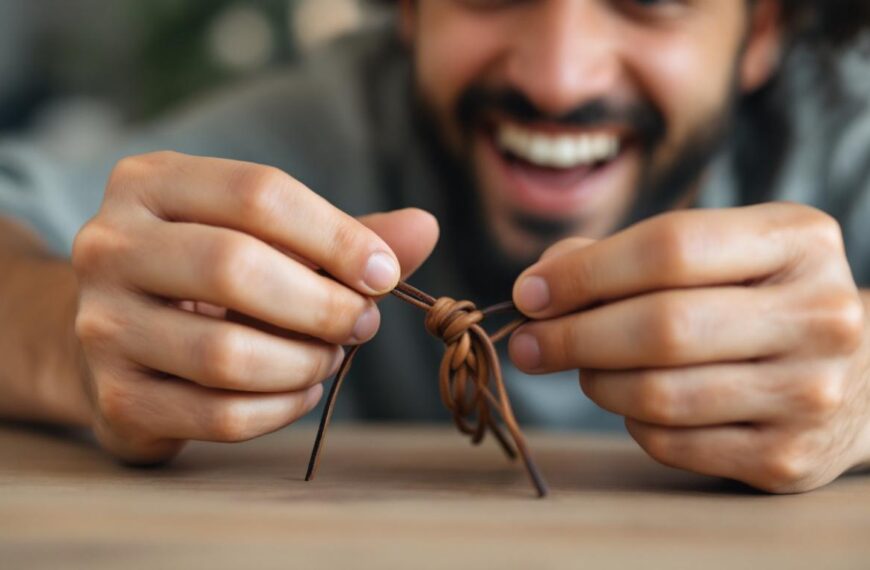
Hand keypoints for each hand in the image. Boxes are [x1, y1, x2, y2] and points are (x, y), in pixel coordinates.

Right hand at [73, 151, 438, 463]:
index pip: (258, 193)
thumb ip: (342, 235)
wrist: (122, 340)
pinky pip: (219, 414)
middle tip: (363, 323)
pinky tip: (303, 392)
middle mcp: (110, 245)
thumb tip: (426, 227)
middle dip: (324, 304)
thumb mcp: (267, 239)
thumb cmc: (212, 279)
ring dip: (306, 363)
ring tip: (332, 357)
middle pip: (236, 267)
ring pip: (227, 353)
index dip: (337, 236)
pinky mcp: (116, 397)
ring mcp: (102, 324)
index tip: (385, 273)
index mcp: (151, 183)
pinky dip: (281, 408)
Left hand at [509, 203, 868, 492]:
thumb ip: (625, 255)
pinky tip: (633, 400)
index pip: (670, 247)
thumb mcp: (717, 254)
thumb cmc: (756, 301)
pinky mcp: (786, 457)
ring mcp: (808, 393)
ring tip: (584, 367)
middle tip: (527, 343)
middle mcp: (818, 316)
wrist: (853, 376)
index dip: (584, 272)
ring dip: (596, 381)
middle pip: (662, 326)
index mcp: (797, 242)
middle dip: (572, 336)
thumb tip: (540, 283)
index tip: (529, 293)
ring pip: (659, 393)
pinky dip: (631, 421)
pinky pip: (670, 443)